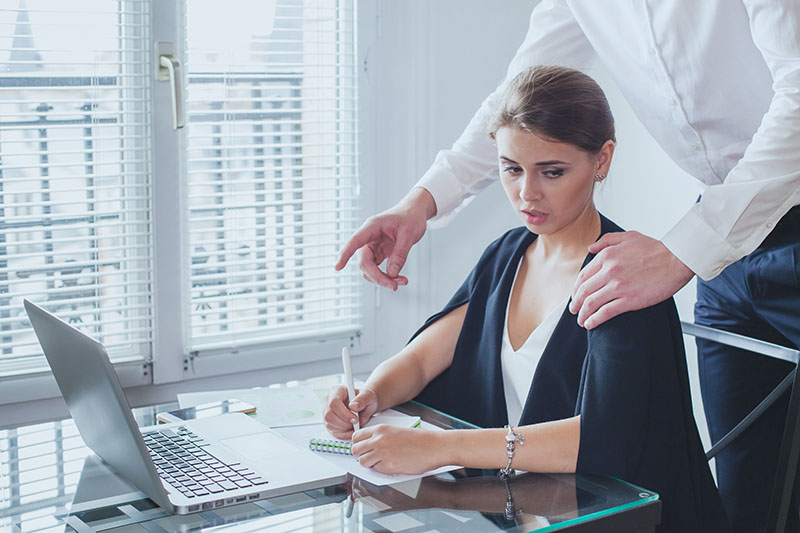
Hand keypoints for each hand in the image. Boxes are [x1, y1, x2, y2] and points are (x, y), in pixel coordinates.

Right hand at [323, 386, 379, 438]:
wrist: (366, 405)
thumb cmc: (366, 398)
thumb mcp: (368, 396)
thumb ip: (362, 400)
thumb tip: (353, 406)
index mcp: (337, 391)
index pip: (333, 402)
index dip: (344, 413)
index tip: (355, 419)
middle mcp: (328, 401)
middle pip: (329, 415)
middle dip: (344, 423)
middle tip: (356, 423)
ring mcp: (327, 413)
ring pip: (329, 425)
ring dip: (344, 429)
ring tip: (355, 426)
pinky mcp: (329, 423)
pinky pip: (332, 432)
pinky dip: (344, 434)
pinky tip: (352, 430)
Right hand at [334, 188, 435, 289]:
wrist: (415, 213)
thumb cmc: (410, 217)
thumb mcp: (409, 234)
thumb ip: (400, 254)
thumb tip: (392, 273)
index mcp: (372, 227)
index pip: (355, 241)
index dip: (345, 254)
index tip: (337, 267)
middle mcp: (369, 238)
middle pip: (365, 262)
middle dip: (377, 276)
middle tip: (394, 286)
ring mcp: (373, 247)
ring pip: (370, 269)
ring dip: (383, 279)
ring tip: (402, 281)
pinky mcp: (379, 254)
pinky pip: (378, 269)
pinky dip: (387, 276)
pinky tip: (399, 278)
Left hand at [351, 425, 445, 474]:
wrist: (433, 446)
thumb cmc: (419, 440)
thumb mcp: (395, 431)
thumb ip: (380, 436)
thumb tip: (368, 445)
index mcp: (380, 429)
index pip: (356, 436)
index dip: (357, 444)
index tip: (361, 447)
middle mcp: (378, 440)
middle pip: (355, 450)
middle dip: (360, 455)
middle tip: (368, 457)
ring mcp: (382, 453)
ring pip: (362, 462)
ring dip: (369, 464)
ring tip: (380, 462)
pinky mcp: (389, 466)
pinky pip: (376, 470)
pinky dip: (381, 470)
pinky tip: (391, 465)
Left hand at [569, 231, 693, 328]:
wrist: (677, 259)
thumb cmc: (656, 249)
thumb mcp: (628, 236)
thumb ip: (606, 241)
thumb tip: (590, 248)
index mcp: (606, 256)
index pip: (583, 276)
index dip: (576, 288)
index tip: (576, 295)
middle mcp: (609, 271)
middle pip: (583, 291)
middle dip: (575, 303)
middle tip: (574, 310)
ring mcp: (618, 286)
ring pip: (590, 303)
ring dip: (582, 314)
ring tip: (581, 320)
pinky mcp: (629, 300)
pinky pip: (605, 312)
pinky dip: (594, 320)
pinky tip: (591, 324)